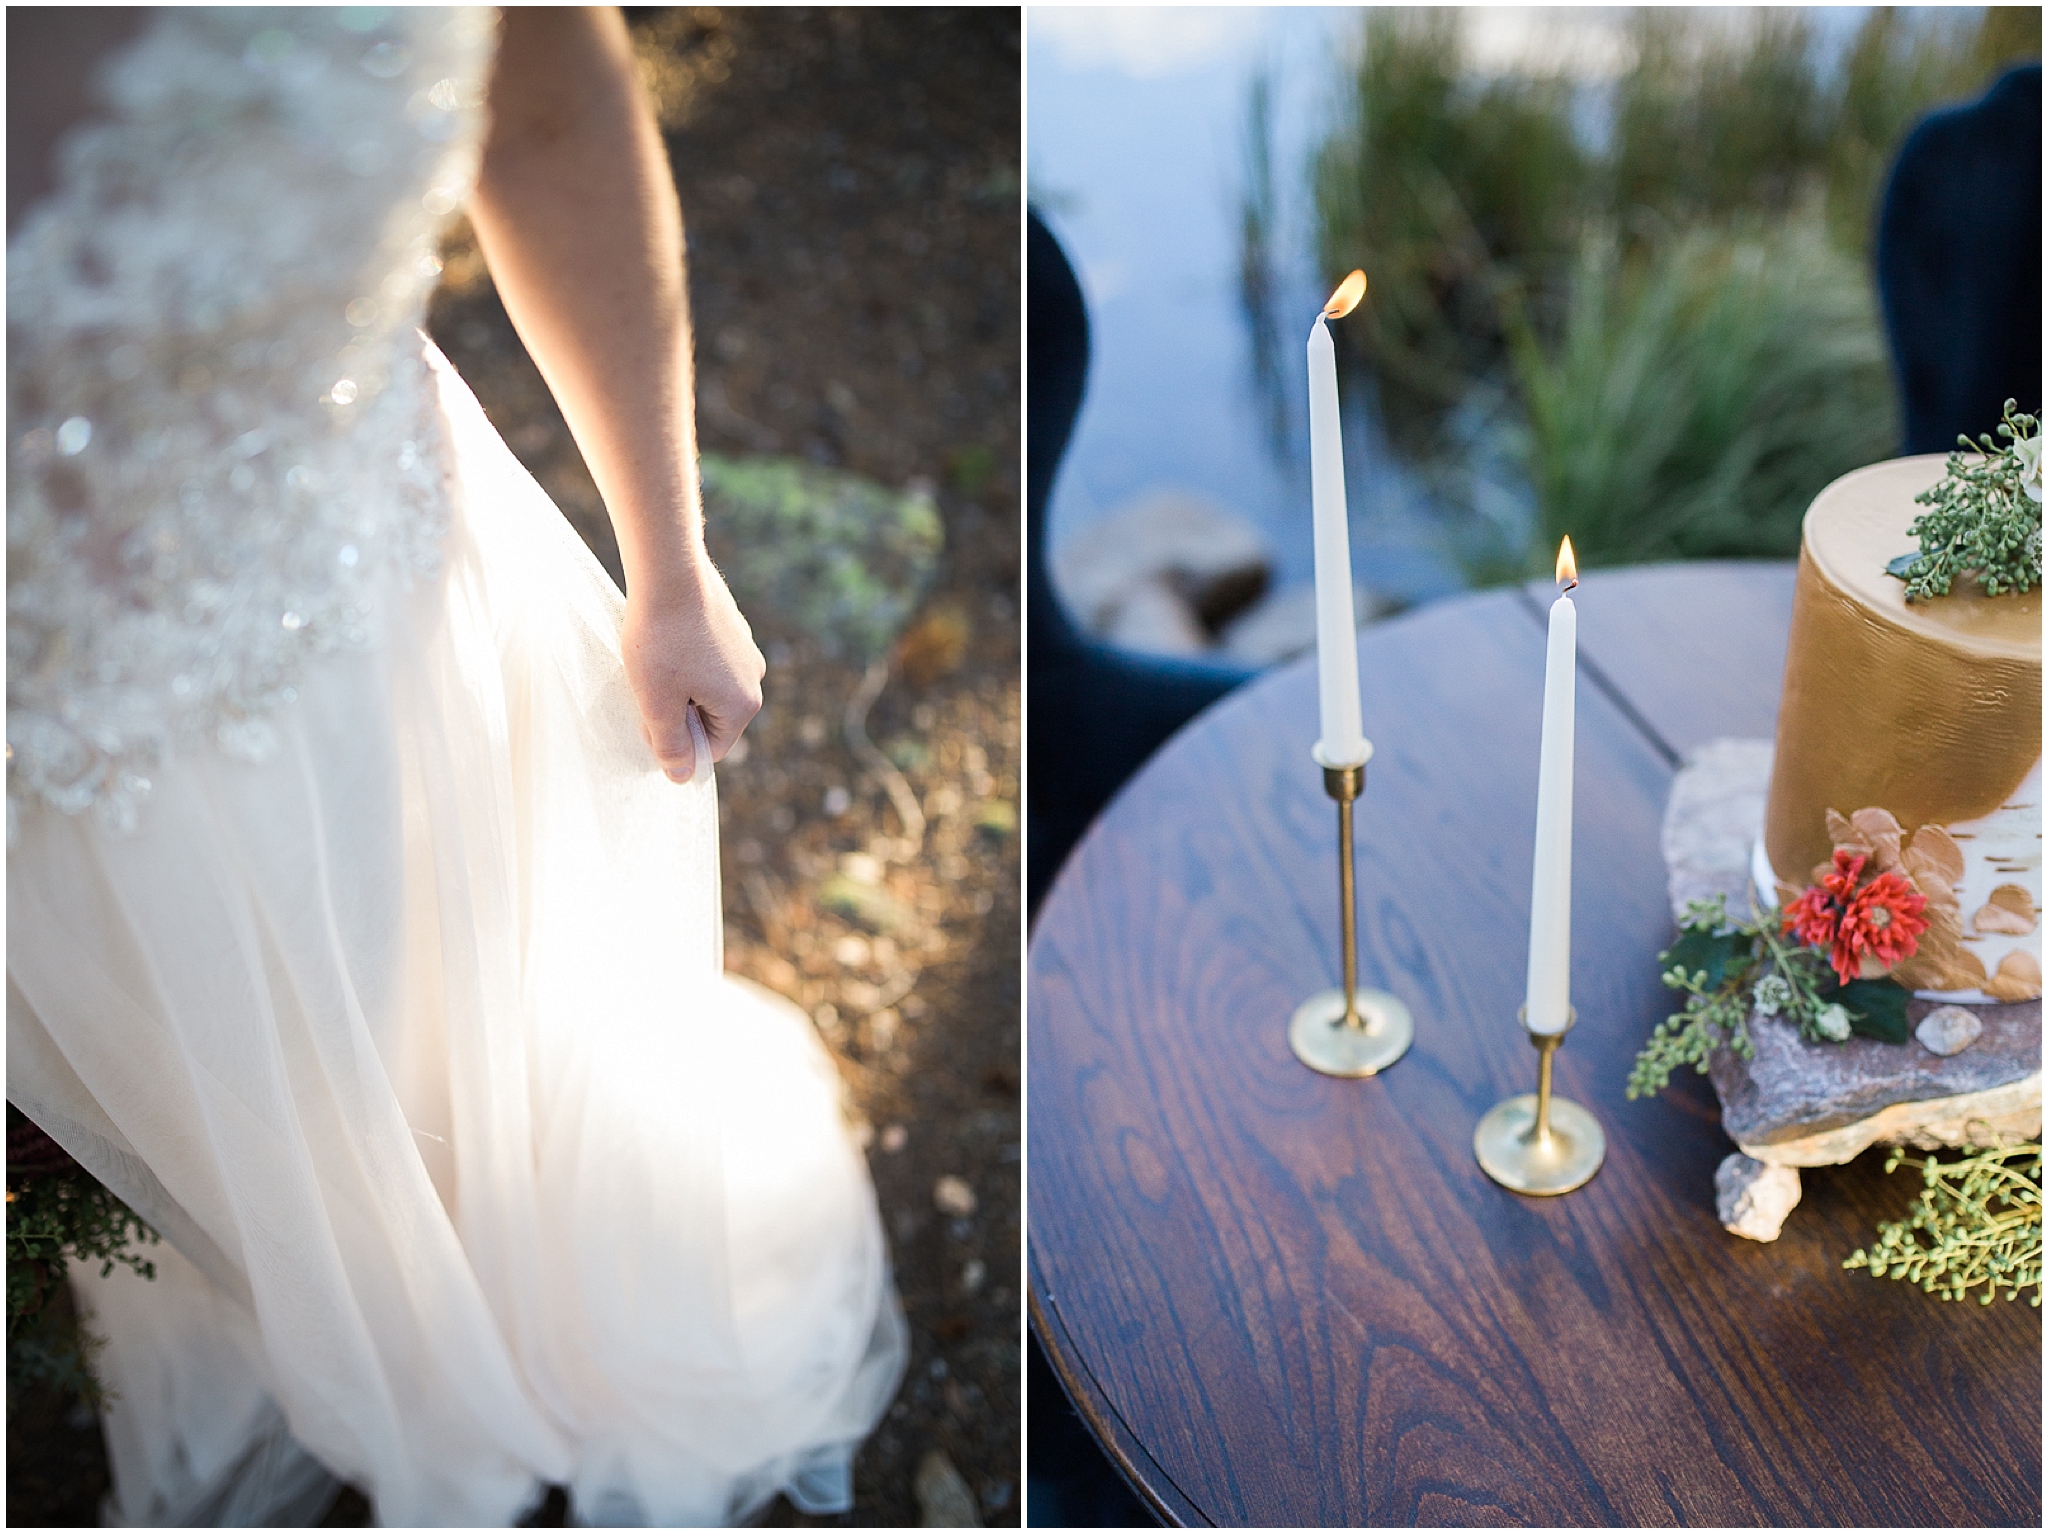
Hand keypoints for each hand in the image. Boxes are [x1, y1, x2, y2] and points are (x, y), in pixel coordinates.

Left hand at [620, 559, 764, 782]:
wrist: (669, 569)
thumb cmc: (660, 639)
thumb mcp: (656, 703)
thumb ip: (670, 746)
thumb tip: (682, 777)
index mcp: (743, 705)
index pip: (711, 748)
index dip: (676, 741)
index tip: (649, 714)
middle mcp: (755, 678)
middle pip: (711, 717)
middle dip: (679, 710)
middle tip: (647, 686)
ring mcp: (746, 649)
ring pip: (707, 686)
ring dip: (679, 683)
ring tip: (654, 659)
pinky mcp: (733, 626)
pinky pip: (708, 658)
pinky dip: (685, 656)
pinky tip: (664, 638)